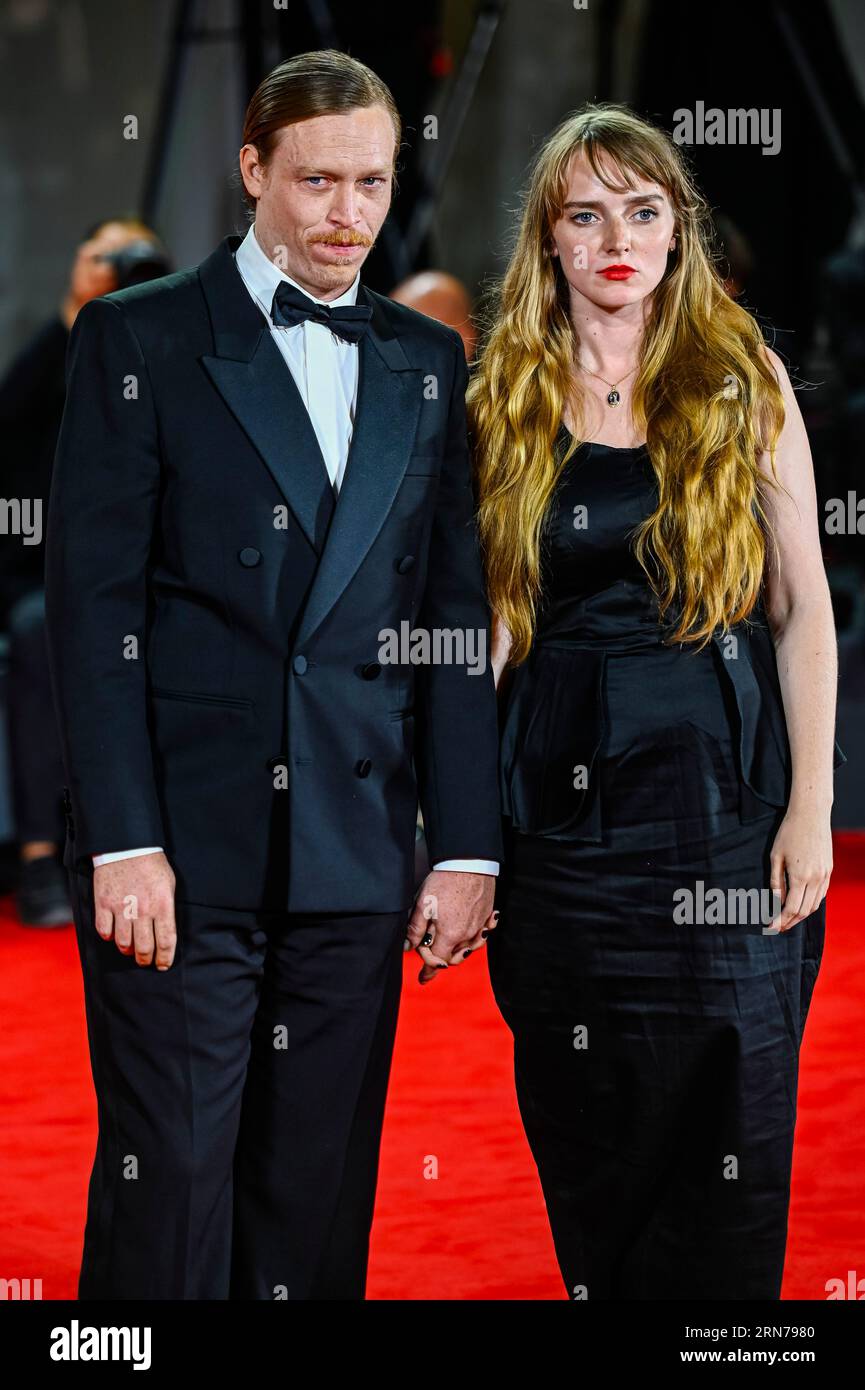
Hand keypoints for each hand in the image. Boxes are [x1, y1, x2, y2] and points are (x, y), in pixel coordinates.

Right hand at [92, 851, 176, 968]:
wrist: (127, 844)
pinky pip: (104, 931)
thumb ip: (167, 909)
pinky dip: (109, 936)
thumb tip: (165, 933)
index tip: (163, 965)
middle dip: (146, 960)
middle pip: (144, 948)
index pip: (166, 941)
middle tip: (146, 961)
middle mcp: (142, 909)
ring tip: (131, 949)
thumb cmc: (152, 865)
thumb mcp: (169, 884)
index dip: (165, 958)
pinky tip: (113, 934)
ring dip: (128, 950)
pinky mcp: (103, 903)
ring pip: (123, 943)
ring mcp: (121, 907)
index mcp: (163, 904)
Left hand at [405, 869, 497, 983]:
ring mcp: (480, 925)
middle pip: (455, 958)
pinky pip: (484, 934)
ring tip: (450, 951)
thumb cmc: (445, 881)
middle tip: (432, 960)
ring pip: (470, 948)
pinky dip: (477, 938)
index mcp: (450, 934)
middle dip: (443, 961)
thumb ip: (415, 929)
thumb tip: (407, 947)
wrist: (469, 862)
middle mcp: (468, 934)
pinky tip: (473, 935)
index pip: (438, 961)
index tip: (423, 977)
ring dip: (459, 953)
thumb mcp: (423, 905)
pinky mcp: (488, 914)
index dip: (428, 969)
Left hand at [766, 804, 832, 932]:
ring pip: (815, 904)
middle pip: (804, 911)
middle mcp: (816, 878)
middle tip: (778, 927)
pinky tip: (802, 904)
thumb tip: (776, 900)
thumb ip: (776, 881)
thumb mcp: (775, 856)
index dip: (781, 920)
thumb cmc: (789, 832)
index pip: (792, 908)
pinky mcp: (829, 870)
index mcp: (800, 876)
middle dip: (790, 922)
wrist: (811, 815)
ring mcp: (825, 875)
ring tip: (788, 919)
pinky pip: (821, 894)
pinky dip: (811, 903)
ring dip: (802, 915)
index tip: (770, 927)